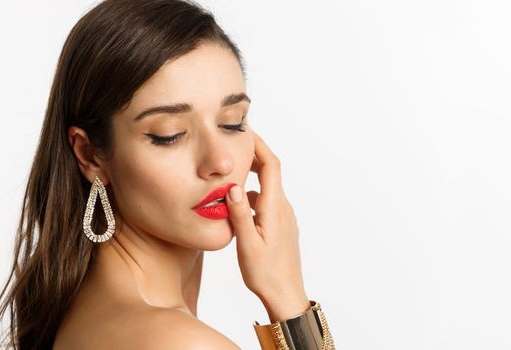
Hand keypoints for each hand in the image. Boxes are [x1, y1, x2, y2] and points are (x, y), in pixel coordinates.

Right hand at [226, 130, 309, 321]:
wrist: (286, 296)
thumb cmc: (266, 274)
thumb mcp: (247, 244)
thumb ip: (239, 213)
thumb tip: (232, 185)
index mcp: (275, 208)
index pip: (270, 165)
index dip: (258, 144)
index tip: (244, 130)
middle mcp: (283, 208)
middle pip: (269, 172)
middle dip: (251, 156)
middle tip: (231, 146)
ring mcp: (283, 217)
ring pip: (265, 188)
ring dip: (248, 179)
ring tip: (225, 178)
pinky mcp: (280, 226)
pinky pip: (265, 203)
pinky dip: (250, 197)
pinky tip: (234, 208)